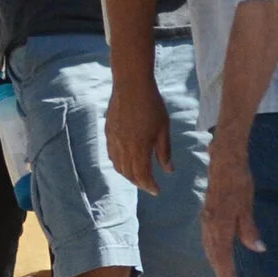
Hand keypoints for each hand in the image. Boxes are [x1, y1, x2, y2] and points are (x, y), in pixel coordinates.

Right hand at [105, 67, 173, 195]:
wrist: (131, 86)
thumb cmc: (152, 105)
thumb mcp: (163, 128)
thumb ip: (164, 151)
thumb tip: (168, 170)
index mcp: (139, 148)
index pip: (142, 175)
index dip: (149, 185)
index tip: (157, 190)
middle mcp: (123, 147)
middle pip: (129, 173)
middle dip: (139, 183)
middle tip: (150, 185)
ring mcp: (113, 140)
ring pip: (118, 166)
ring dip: (128, 175)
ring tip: (139, 177)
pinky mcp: (108, 133)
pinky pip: (112, 155)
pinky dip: (119, 164)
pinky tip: (126, 163)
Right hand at [199, 152, 263, 276]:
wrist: (224, 162)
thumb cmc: (239, 182)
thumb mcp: (247, 206)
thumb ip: (249, 229)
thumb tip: (258, 249)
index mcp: (220, 225)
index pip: (223, 255)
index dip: (227, 272)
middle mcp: (209, 225)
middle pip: (213, 254)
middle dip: (221, 271)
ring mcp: (206, 220)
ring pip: (208, 247)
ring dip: (215, 262)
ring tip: (224, 274)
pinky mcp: (206, 214)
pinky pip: (207, 239)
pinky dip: (212, 251)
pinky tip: (217, 253)